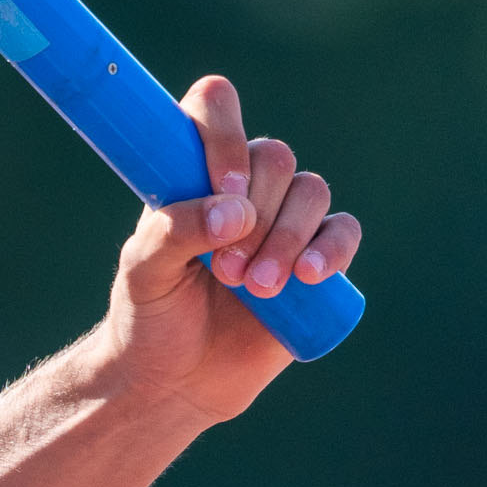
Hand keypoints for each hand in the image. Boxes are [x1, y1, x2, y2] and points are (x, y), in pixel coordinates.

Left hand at [97, 76, 364, 420]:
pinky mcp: (317, 257)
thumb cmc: (150, 316)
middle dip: (255, 212)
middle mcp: (242, 186)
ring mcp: (283, 219)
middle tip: (223, 270)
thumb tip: (234, 211)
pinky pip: (344, 230)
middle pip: (274, 156)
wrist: (176, 378)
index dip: (224, 134)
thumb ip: (175, 231)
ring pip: (312, 190)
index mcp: (192, 173)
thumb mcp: (142, 272)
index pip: (214, 108)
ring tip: (255, 288)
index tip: (221, 186)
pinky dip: (332, 249)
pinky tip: (307, 276)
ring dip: (287, 237)